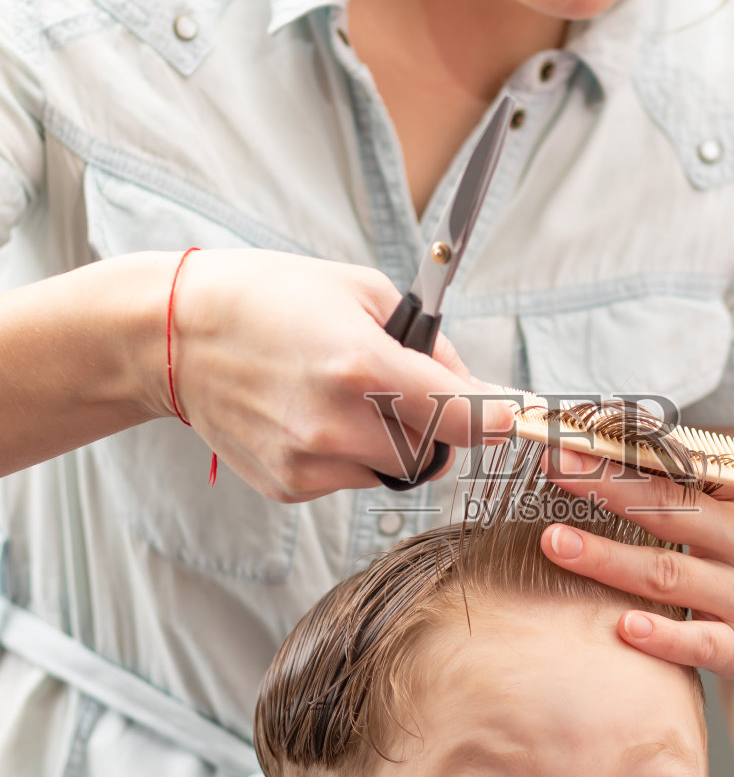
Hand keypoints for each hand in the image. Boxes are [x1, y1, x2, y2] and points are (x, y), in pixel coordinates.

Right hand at [155, 250, 513, 500]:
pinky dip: (350, 452)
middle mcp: (336, 425)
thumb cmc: (269, 298)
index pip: (463, 417)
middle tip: (415, 389)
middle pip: (435, 450)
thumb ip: (428, 342)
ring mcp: (309, 462)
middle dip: (440, 423)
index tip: (518, 416)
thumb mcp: (361, 291)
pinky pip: (350, 477)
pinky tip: (312, 414)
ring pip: (393, 469)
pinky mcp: (288, 485)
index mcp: (362, 367)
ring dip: (393, 439)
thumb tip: (472, 386)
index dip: (499, 418)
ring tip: (348, 395)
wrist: (173, 336)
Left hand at [539, 324, 733, 685]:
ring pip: (673, 578)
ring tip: (554, 542)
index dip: (631, 449)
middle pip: (671, 513)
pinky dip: (666, 640)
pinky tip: (623, 627)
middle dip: (608, 491)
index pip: (688, 464)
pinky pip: (704, 646)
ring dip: (612, 562)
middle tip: (551, 470)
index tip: (576, 433)